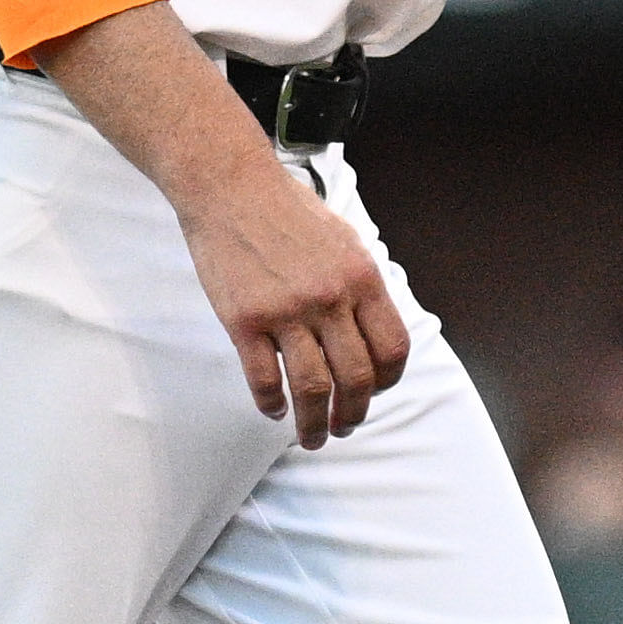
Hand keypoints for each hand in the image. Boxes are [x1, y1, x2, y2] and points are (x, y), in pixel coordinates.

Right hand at [180, 155, 411, 450]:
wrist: (230, 186)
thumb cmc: (286, 210)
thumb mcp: (344, 240)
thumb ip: (361, 285)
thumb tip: (374, 329)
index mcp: (362, 279)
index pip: (392, 349)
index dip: (388, 381)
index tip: (375, 392)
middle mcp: (330, 298)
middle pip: (356, 378)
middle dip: (354, 414)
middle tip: (345, 428)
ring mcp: (287, 311)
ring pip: (312, 388)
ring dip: (315, 424)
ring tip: (312, 437)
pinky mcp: (245, 320)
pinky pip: (264, 379)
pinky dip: (272, 404)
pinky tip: (273, 410)